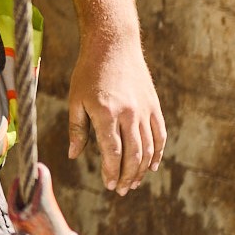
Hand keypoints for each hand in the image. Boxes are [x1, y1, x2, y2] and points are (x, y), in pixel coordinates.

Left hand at [67, 31, 166, 193]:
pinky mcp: (154, 105)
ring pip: (148, 148)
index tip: (108, 184)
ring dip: (141, 169)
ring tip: (132, 182)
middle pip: (133, 155)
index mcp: (106, 113)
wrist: (113, 44)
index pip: (112, 152)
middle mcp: (129, 113)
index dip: (111, 172)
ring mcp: (144, 110)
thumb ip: (77, 129)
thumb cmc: (88, 72)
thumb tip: (74, 156)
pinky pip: (159, 134)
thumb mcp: (76, 99)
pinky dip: (157, 153)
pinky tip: (151, 166)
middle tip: (120, 190)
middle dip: (127, 176)